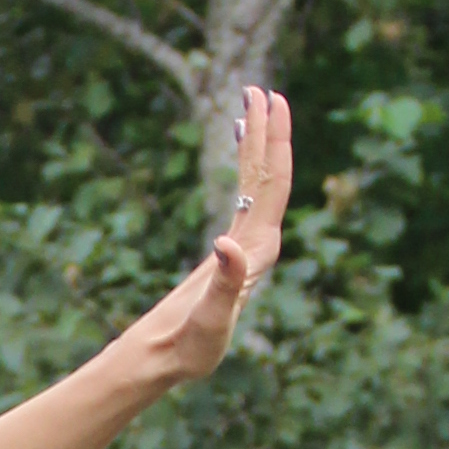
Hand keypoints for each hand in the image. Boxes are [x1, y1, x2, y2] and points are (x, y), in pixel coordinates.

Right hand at [128, 84, 292, 392]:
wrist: (174, 360)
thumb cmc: (192, 346)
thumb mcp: (211, 316)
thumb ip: (224, 281)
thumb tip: (227, 244)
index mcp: (259, 250)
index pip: (274, 183)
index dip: (275, 141)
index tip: (271, 103)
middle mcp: (259, 242)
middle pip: (270, 174)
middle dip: (269, 130)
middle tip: (261, 88)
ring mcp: (246, 242)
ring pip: (257, 179)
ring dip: (257, 140)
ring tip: (251, 101)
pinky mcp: (230, 245)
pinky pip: (242, 191)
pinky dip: (242, 161)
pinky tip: (237, 140)